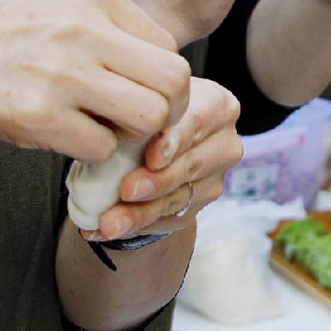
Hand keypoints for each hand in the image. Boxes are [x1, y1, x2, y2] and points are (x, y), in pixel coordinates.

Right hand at [0, 0, 189, 164]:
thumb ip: (100, 17)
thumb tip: (145, 54)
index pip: (166, 44)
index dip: (159, 75)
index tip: (138, 90)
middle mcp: (84, 30)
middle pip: (173, 81)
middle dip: (167, 108)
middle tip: (141, 121)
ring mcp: (62, 75)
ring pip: (148, 118)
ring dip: (133, 132)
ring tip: (104, 127)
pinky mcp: (36, 117)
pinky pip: (99, 146)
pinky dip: (92, 148)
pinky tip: (67, 135)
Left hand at [81, 78, 244, 242]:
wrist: (153, 137)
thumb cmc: (145, 111)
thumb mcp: (139, 99)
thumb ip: (131, 108)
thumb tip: (106, 124)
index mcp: (217, 105)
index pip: (197, 122)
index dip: (173, 141)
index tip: (151, 157)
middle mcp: (224, 143)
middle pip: (191, 165)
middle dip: (156, 182)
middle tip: (126, 191)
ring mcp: (215, 178)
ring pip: (178, 199)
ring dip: (140, 213)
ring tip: (109, 223)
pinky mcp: (198, 206)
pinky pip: (167, 220)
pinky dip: (135, 226)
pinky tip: (107, 230)